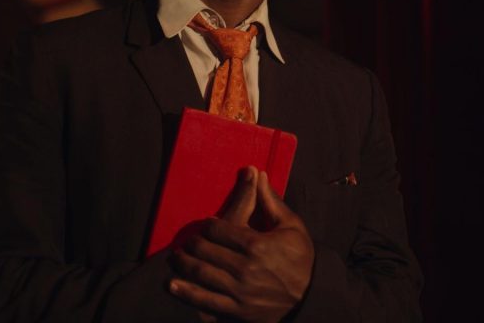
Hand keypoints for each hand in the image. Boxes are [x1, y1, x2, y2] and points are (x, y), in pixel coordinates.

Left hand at [169, 167, 314, 322]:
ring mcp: (239, 291)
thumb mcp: (291, 226)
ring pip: (200, 273)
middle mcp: (245, 268)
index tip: (206, 226)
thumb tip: (255, 173)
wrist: (311, 297)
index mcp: (256, 245)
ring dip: (183, 263)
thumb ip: (269, 201)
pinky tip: (172, 284)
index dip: (207, 226)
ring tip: (175, 257)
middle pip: (204, 250)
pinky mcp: (237, 310)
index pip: (218, 230)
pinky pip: (205, 301)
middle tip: (187, 241)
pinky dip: (185, 292)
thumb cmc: (301, 258)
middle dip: (191, 243)